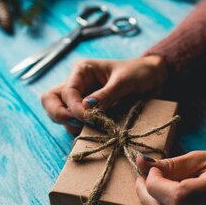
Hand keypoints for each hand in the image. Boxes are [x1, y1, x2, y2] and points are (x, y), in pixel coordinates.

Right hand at [41, 56, 167, 133]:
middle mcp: (77, 85)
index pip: (66, 92)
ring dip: (72, 125)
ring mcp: (81, 100)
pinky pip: (76, 124)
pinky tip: (96, 133)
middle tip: (76, 125)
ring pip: (60, 114)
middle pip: (51, 101)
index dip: (74, 108)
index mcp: (81, 71)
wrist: (155, 79)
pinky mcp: (88, 113)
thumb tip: (86, 108)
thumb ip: (106, 94)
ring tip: (92, 129)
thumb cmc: (140, 73)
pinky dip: (81, 130)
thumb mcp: (124, 81)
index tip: (88, 118)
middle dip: (58, 115)